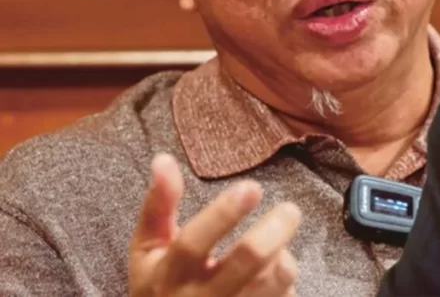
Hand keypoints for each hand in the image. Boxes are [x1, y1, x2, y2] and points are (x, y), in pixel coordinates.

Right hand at [129, 153, 301, 295]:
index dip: (222, 214)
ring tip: (279, 243)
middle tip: (290, 210)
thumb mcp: (148, 248)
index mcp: (166, 275)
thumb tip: (164, 159)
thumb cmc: (161, 281)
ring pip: (272, 283)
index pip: (192, 243)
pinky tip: (276, 270)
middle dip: (273, 230)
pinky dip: (286, 281)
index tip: (252, 187)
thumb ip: (159, 205)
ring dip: (283, 257)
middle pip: (246, 262)